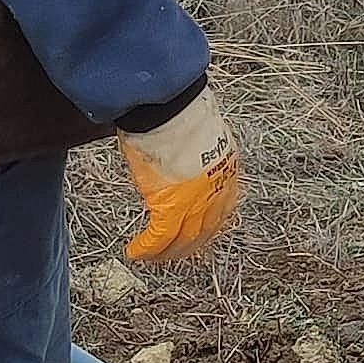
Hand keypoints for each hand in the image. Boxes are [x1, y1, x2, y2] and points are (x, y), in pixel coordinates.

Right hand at [119, 86, 242, 264]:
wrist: (170, 104)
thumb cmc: (179, 108)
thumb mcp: (199, 133)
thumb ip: (197, 154)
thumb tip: (183, 157)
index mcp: (227, 168)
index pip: (223, 207)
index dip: (209, 225)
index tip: (200, 234)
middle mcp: (218, 188)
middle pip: (206, 228)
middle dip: (191, 244)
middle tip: (177, 253)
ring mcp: (197, 200)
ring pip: (185, 238)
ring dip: (169, 252)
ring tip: (154, 257)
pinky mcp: (172, 205)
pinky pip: (160, 236)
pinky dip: (148, 248)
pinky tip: (136, 252)